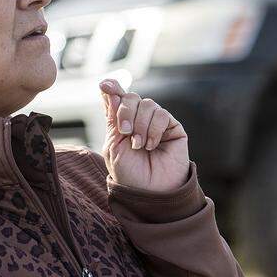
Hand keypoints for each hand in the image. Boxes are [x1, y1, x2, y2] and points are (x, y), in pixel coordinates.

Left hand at [99, 78, 189, 192]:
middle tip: (125, 132)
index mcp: (121, 124)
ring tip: (139, 145)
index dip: (111, 88)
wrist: (151, 191)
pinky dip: (154, 129)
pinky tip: (151, 145)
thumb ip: (112, 118)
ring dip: (140, 124)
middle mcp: (139, 120)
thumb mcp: (114, 146)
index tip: (104, 84)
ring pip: (147, 104)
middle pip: (131, 97)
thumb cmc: (130, 174)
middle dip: (125, 112)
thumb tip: (110, 90)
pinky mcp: (172, 127)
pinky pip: (161, 114)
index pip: (116, 99)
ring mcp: (156, 123)